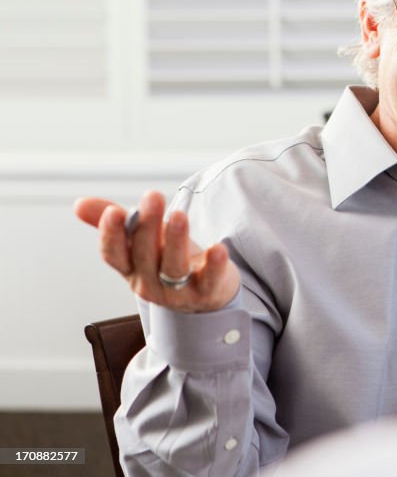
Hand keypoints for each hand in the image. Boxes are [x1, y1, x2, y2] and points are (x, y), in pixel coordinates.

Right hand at [74, 191, 239, 312]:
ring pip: (174, 268)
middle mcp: (150, 282)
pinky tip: (218, 248)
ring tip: (179, 215)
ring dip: (176, 240)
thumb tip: (79, 203)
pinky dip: (215, 265)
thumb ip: (116, 224)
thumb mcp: (143, 243)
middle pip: (145, 255)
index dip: (111, 235)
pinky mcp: (207, 292)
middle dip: (147, 226)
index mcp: (131, 268)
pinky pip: (210, 280)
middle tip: (153, 196)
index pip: (114, 254)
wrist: (204, 298)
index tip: (113, 211)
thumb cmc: (170, 262)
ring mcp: (179, 291)